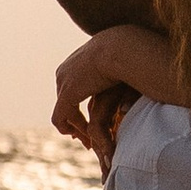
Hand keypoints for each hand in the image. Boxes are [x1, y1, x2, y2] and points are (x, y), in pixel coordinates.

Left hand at [54, 33, 135, 173]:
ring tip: (88, 141)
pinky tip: (86, 137)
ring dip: (75, 127)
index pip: (73, 87)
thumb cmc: (130, 54)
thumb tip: (122, 90)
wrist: (122, 48)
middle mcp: (65, 71)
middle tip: (88, 136)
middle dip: (75, 119)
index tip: (89, 120)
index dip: (79, 104)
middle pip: (65, 99)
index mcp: (77, 61)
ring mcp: (64, 82)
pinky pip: (61, 118)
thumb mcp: (120, 65)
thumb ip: (116, 77)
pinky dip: (72, 129)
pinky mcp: (67, 94)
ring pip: (62, 111)